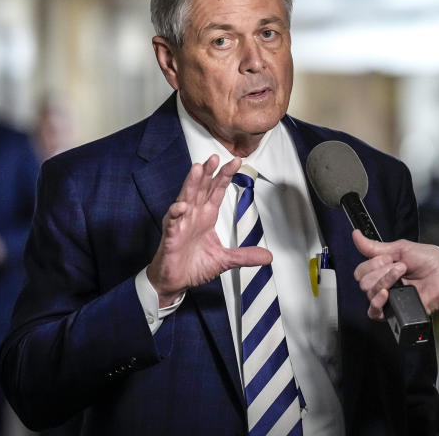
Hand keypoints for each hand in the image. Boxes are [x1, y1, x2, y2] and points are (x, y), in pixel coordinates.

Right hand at [147, 155, 271, 306]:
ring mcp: (181, 223)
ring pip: (186, 198)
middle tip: (216, 157)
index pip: (217, 191)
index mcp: (207, 216)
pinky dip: (176, 213)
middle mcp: (194, 215)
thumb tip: (268, 256)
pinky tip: (181, 206)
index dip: (225, 176)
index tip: (236, 162)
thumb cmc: (194, 266)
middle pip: (202, 188)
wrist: (175, 282)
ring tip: (198, 168)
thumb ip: (245, 256)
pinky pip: (172, 222)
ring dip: (191, 183)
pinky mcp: (171, 236)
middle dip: (209, 173)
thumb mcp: (224, 260)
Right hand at [352, 230, 438, 318]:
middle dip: (380, 271)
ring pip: (368, 293)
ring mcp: (389, 298)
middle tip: (400, 268)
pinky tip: (387, 293)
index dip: (373, 263)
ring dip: (384, 281)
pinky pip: (374, 312)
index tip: (389, 258)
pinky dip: (377, 301)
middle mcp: (384, 283)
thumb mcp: (402, 248)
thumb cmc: (433, 263)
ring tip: (402, 277)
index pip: (362, 269)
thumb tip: (356, 235)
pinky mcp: (394, 312)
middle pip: (363, 280)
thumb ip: (376, 246)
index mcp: (384, 268)